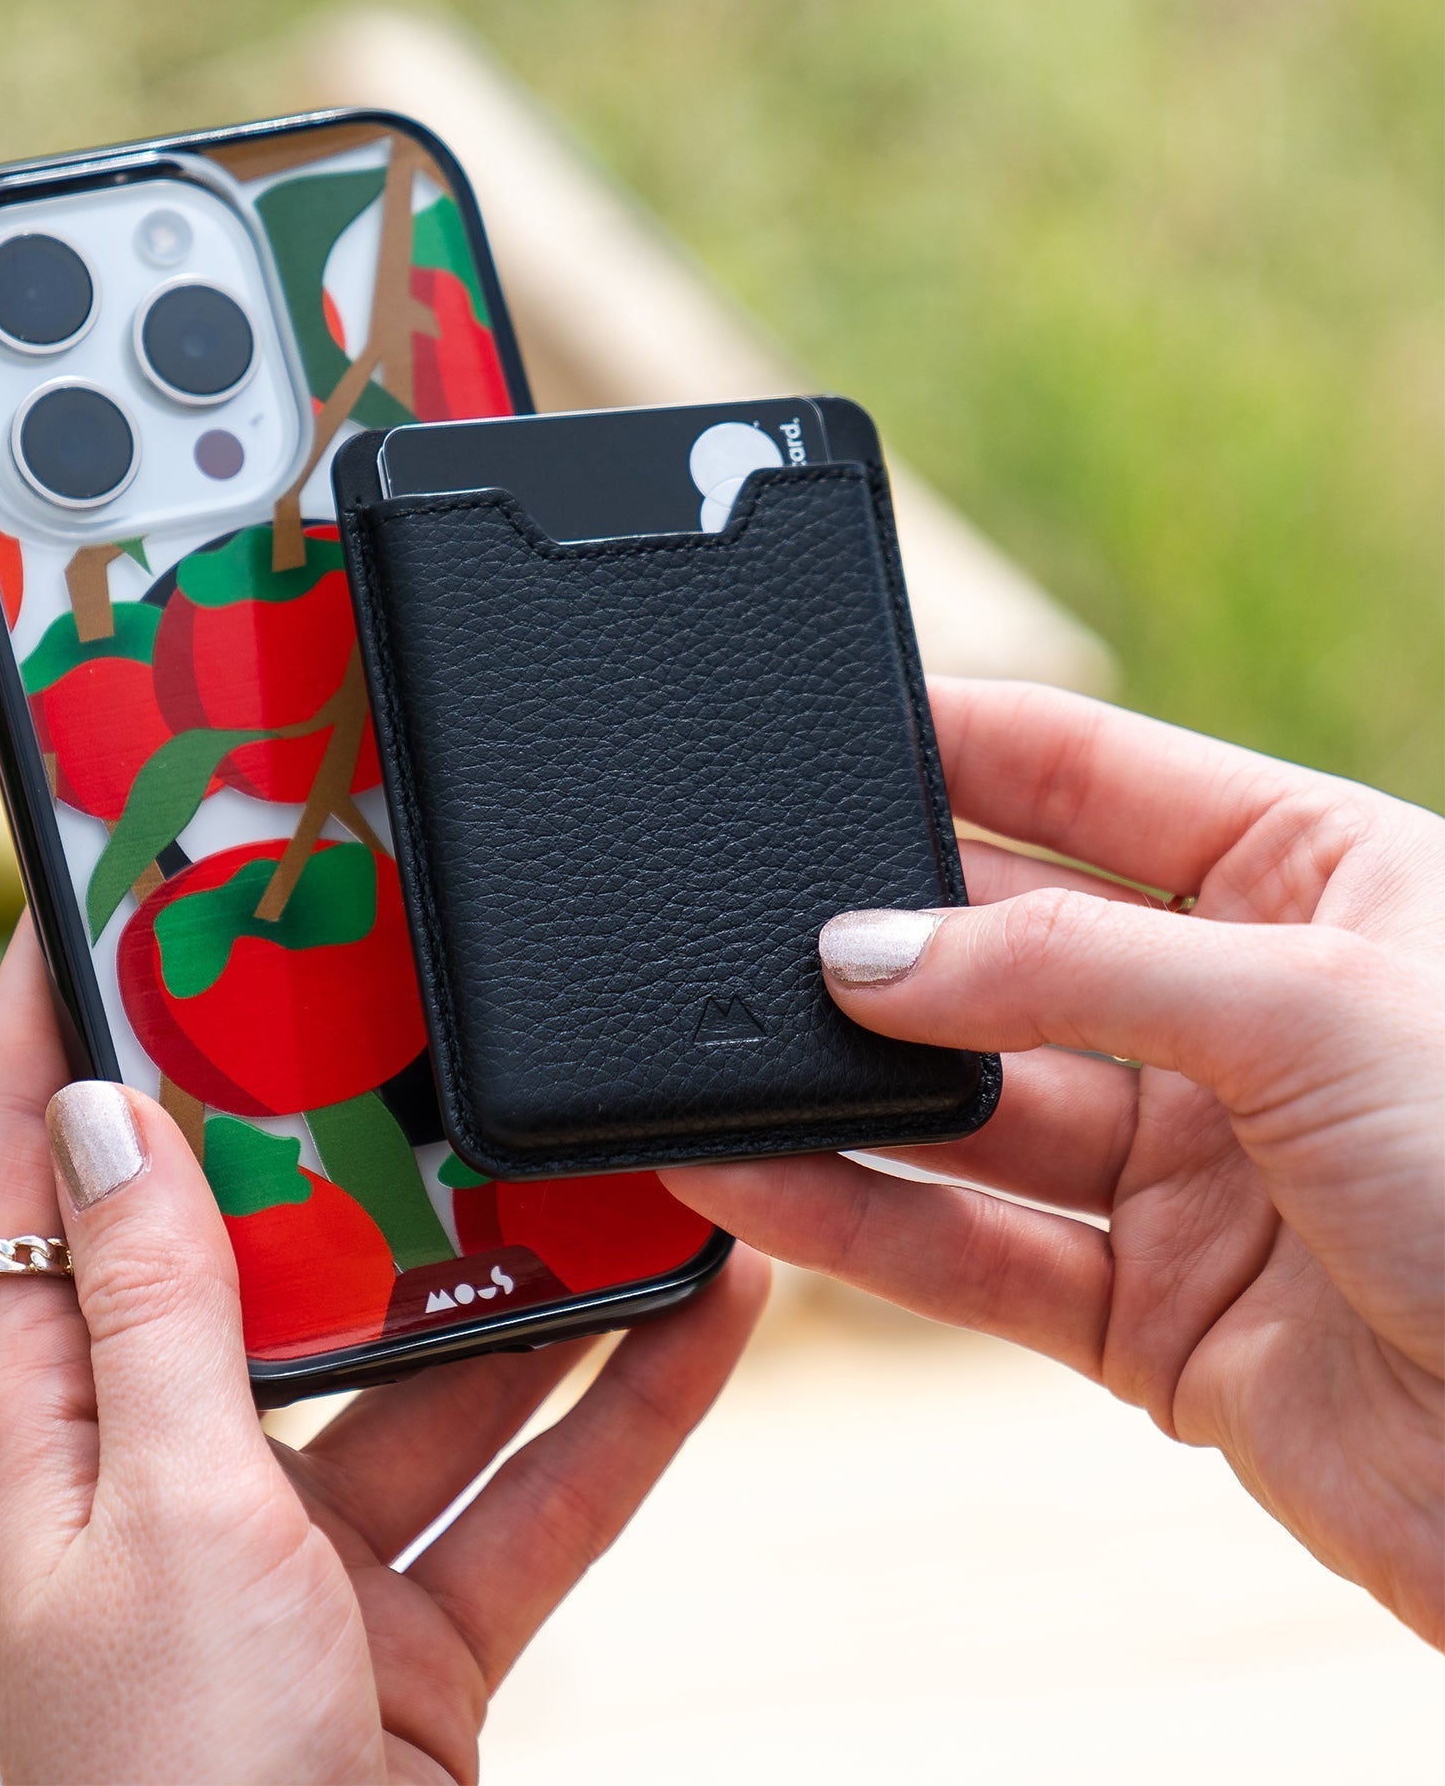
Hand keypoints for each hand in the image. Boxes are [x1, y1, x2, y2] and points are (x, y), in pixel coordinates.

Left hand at [0, 922, 767, 1784]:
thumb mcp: (163, 1524)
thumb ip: (154, 1318)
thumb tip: (101, 1112)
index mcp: (42, 1433)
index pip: (13, 1178)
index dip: (36, 1028)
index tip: (92, 896)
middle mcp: (161, 1471)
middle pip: (253, 1253)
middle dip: (339, 1136)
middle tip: (413, 999)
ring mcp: (293, 1548)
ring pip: (425, 1365)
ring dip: (528, 1276)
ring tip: (613, 1152)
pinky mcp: (411, 1622)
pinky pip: (528, 1487)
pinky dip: (619, 1409)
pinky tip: (709, 1316)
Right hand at [665, 678, 1444, 1643]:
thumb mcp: (1311, 1006)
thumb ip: (1068, 969)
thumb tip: (867, 952)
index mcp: (1318, 882)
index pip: (1095, 775)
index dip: (961, 742)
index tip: (824, 726)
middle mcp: (1242, 1013)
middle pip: (1011, 945)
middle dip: (885, 936)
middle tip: (747, 917)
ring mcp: (1191, 1167)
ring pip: (975, 1111)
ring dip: (850, 1094)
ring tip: (719, 1065)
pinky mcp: (1148, 1312)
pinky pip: (975, 1249)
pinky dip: (865, 1222)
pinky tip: (764, 1179)